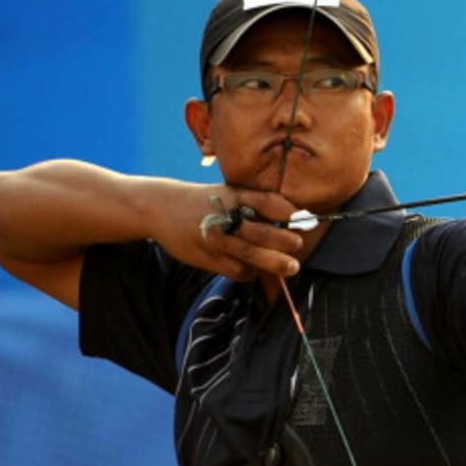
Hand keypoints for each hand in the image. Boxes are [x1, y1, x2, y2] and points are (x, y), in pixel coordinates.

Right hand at [153, 182, 304, 280]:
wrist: (161, 208)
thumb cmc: (203, 200)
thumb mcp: (226, 192)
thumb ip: (253, 204)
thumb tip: (290, 217)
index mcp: (233, 196)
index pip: (267, 202)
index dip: (288, 211)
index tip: (304, 218)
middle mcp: (225, 218)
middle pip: (261, 232)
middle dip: (284, 241)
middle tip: (297, 245)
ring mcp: (216, 240)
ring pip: (250, 256)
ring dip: (274, 263)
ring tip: (292, 267)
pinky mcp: (208, 258)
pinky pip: (236, 270)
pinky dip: (251, 272)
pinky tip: (257, 270)